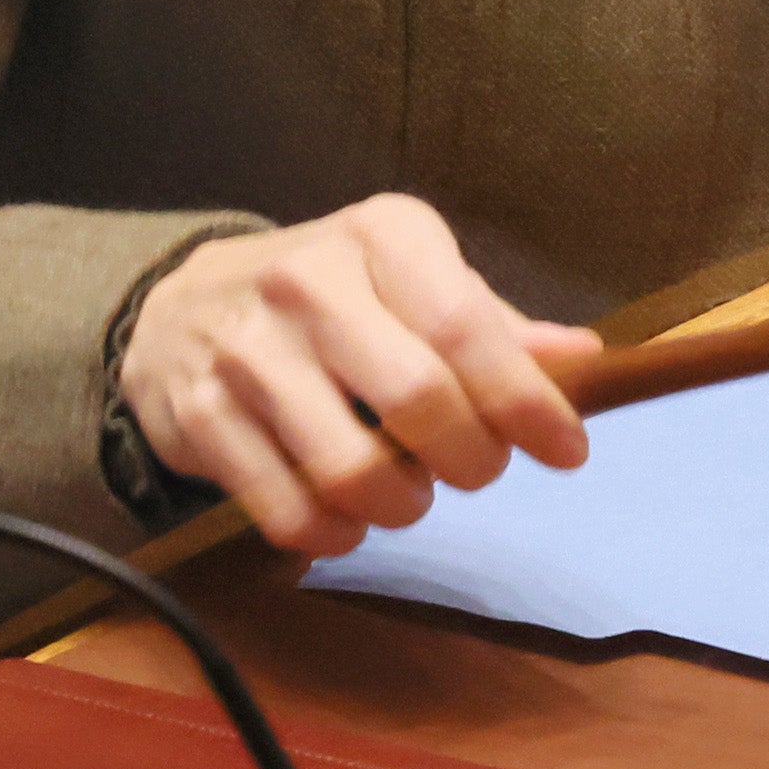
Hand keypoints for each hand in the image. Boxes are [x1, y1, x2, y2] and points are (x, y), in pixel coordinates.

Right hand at [113, 193, 602, 560]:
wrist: (182, 306)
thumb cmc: (331, 292)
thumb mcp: (412, 276)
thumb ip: (492, 321)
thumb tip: (586, 358)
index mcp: (381, 234)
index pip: (466, 326)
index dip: (527, 401)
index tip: (567, 452)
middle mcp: (308, 281)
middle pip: (417, 398)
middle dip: (471, 458)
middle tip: (478, 471)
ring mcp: (246, 350)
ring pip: (350, 468)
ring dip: (402, 504)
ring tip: (410, 494)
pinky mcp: (198, 417)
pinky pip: (286, 509)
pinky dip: (333, 534)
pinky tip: (348, 521)